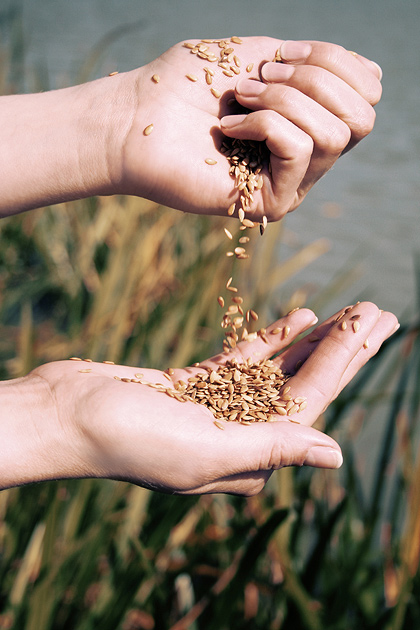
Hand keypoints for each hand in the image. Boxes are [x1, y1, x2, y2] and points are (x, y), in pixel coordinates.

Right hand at [19, 302, 396, 495]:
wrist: (66, 415)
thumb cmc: (127, 439)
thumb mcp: (204, 449)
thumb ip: (270, 449)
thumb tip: (335, 455)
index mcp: (247, 458)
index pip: (311, 404)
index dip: (346, 361)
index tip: (373, 323)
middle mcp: (239, 437)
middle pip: (304, 386)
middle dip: (343, 349)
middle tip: (378, 312)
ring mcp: (218, 409)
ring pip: (279, 370)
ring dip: (313, 340)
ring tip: (348, 311)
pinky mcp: (194, 385)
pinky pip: (245, 362)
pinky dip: (271, 339)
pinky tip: (299, 317)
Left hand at [119, 37, 381, 220]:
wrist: (134, 117)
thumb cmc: (183, 84)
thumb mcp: (257, 55)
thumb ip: (311, 64)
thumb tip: (369, 75)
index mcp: (308, 120)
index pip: (366, 93)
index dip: (336, 61)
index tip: (282, 55)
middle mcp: (307, 157)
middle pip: (362, 116)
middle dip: (315, 79)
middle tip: (259, 80)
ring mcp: (290, 184)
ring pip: (334, 134)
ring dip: (285, 100)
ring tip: (240, 100)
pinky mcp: (269, 203)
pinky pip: (299, 150)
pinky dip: (264, 124)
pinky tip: (226, 127)